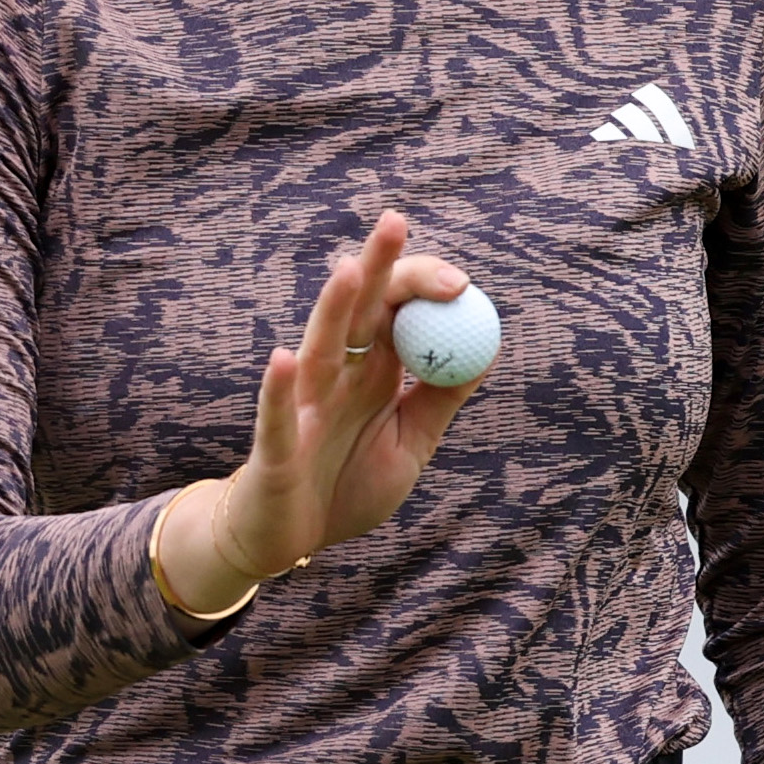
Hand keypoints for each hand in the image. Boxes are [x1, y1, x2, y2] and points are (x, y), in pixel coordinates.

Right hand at [153, 211, 481, 612]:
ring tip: (348, 268)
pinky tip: (284, 360)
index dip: (423, 287)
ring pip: (319, 348)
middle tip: (397, 221)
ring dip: (332, 309)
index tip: (461, 282)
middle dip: (377, 266)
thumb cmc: (347, 486)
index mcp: (370, 372)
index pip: (395, 309)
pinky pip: (277, 415)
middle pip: (358, 310)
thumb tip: (487, 347)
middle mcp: (336, 378)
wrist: (289, 542)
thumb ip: (441, 397)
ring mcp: (303, 408)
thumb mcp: (411, 443)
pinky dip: (279, 389)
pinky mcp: (276, 448)